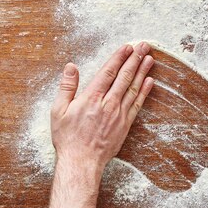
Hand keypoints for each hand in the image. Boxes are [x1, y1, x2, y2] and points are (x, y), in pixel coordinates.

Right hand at [51, 42, 154, 175]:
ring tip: (150, 58)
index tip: (127, 47)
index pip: (108, 72)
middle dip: (135, 59)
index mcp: (91, 97)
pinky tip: (150, 81)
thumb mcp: (58, 111)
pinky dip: (144, 91)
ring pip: (133, 88)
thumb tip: (71, 67)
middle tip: (144, 46)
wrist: (81, 162)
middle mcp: (108, 103)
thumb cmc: (67, 137)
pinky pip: (137, 104)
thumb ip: (66, 87)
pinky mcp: (125, 125)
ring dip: (142, 71)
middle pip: (124, 76)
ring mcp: (118, 114)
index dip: (119, 57)